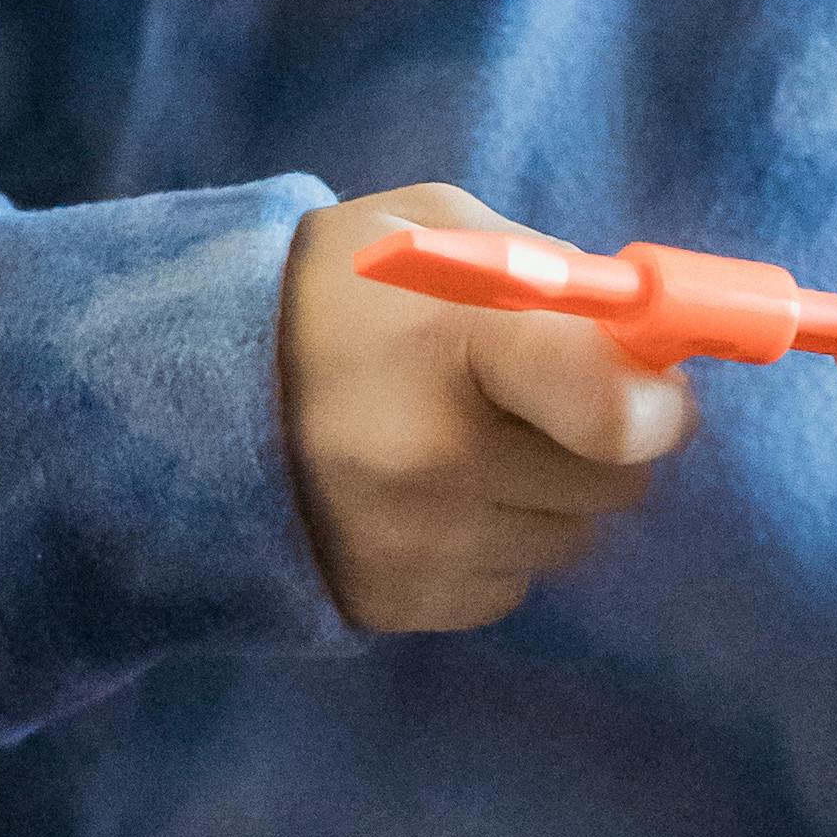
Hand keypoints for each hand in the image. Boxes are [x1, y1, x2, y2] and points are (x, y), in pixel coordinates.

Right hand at [280, 179, 694, 632]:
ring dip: (548, 496)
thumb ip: (552, 276)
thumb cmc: (332, 293)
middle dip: (606, 441)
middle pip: (616, 483)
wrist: (178, 391)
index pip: (612, 409)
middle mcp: (437, 463)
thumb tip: (648, 340)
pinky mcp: (398, 607)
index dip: (658, 403)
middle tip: (549, 402)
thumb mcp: (433, 230)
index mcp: (452, 350)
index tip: (654, 387)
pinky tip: (435, 498)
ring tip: (472, 444)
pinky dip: (495, 544)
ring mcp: (417, 547)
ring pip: (570, 541)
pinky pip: (510, 587)